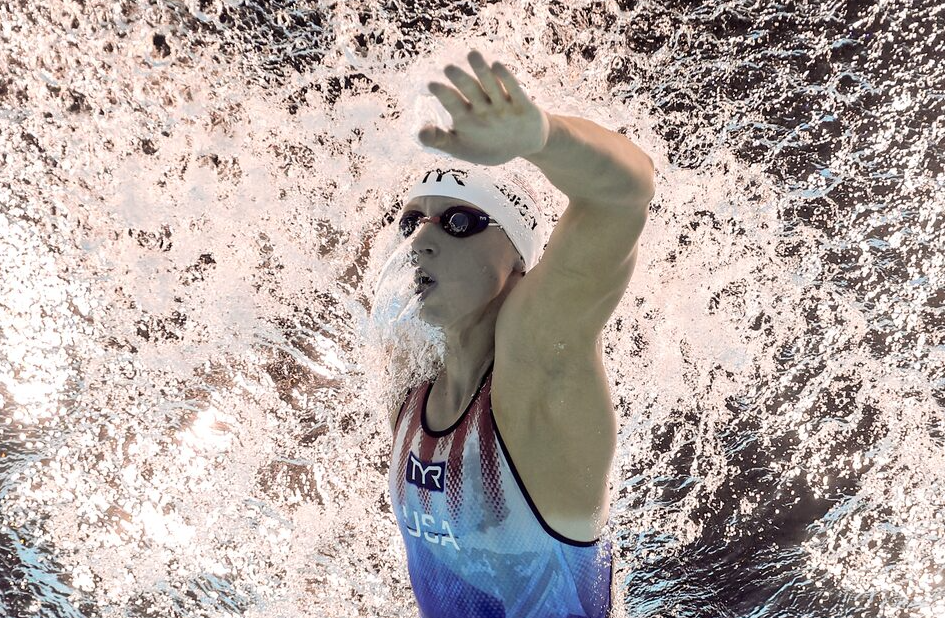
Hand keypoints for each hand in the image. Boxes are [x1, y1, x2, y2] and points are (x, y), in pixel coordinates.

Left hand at [418, 50, 549, 165]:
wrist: (524, 144)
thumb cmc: (489, 145)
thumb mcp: (462, 148)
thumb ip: (441, 141)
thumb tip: (420, 134)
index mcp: (466, 116)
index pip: (453, 103)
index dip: (443, 94)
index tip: (432, 85)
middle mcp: (483, 106)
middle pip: (470, 90)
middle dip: (460, 80)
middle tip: (448, 68)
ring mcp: (502, 104)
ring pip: (490, 86)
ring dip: (481, 71)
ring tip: (472, 55)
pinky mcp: (522, 105)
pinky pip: (514, 91)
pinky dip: (506, 79)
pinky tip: (497, 66)